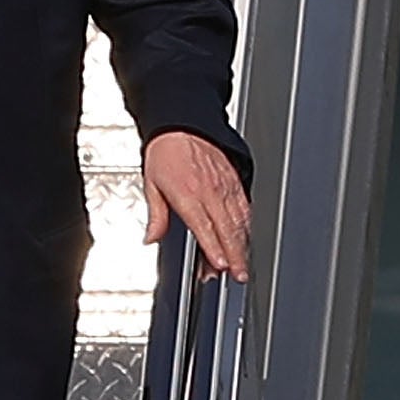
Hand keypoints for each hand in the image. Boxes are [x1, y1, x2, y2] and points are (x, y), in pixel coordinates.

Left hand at [142, 131, 250, 280]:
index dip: (214, 248)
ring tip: (243, 264)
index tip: (221, 264)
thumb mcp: (152, 184)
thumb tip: (151, 237)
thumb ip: (156, 215)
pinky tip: (247, 239)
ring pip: (240, 221)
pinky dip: (248, 226)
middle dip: (235, 255)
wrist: (182, 124)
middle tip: (239, 274)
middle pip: (227, 229)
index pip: (204, 227)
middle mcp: (210, 191)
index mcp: (188, 193)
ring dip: (243, 245)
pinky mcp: (234, 182)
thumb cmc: (166, 152)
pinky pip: (245, 208)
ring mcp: (225, 187)